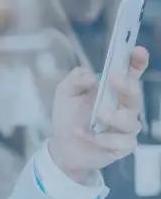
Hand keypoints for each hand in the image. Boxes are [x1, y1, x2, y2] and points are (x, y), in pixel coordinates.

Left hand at [48, 47, 148, 183]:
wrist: (61, 147)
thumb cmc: (68, 116)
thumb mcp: (65, 92)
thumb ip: (75, 79)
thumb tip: (91, 76)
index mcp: (114, 89)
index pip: (132, 72)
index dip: (137, 61)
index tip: (137, 51)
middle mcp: (124, 106)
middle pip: (135, 95)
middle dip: (127, 86)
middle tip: (112, 80)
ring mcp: (125, 127)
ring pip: (130, 121)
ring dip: (113, 116)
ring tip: (95, 114)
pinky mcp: (122, 146)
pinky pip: (121, 142)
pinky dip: (101, 139)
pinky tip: (82, 134)